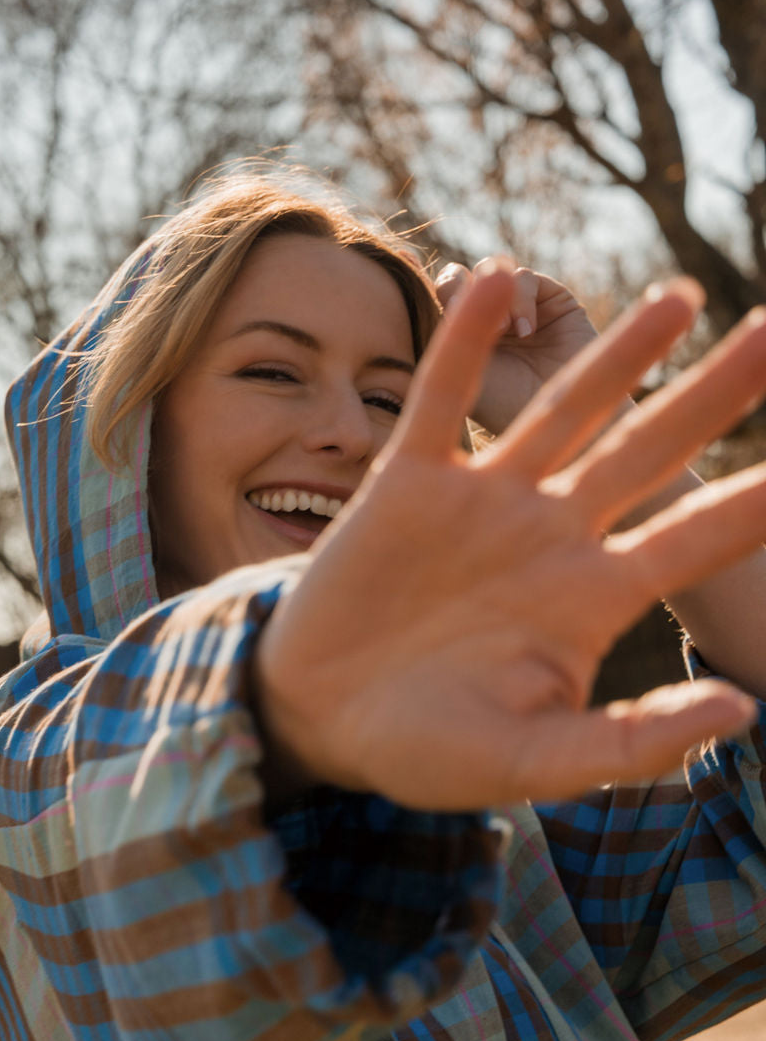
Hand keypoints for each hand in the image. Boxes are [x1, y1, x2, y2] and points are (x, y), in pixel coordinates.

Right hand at [255, 263, 765, 810]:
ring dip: (618, 355)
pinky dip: (465, 342)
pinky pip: (439, 399)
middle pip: (646, 450)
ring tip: (678, 299)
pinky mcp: (409, 482)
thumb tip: (741, 713)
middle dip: (712, 394)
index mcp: (591, 598)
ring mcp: (483, 501)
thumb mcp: (534, 762)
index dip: (758, 502)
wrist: (320, 718)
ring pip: (563, 410)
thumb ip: (630, 743)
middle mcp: (550, 534)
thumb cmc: (428, 750)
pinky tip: (498, 278)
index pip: (694, 539)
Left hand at [435, 261, 597, 433]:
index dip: (441, 295)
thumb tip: (440, 288)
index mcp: (460, 332)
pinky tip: (526, 330)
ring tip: (505, 331)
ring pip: (493, 269)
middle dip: (460, 287)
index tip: (450, 323)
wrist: (564, 429)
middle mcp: (490, 316)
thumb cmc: (504, 411)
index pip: (439, 294)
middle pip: (460, 274)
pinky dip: (521, 297)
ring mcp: (522, 306)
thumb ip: (445, 336)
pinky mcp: (555, 301)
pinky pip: (525, 277)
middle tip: (470, 315)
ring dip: (494, 295)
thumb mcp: (459, 375)